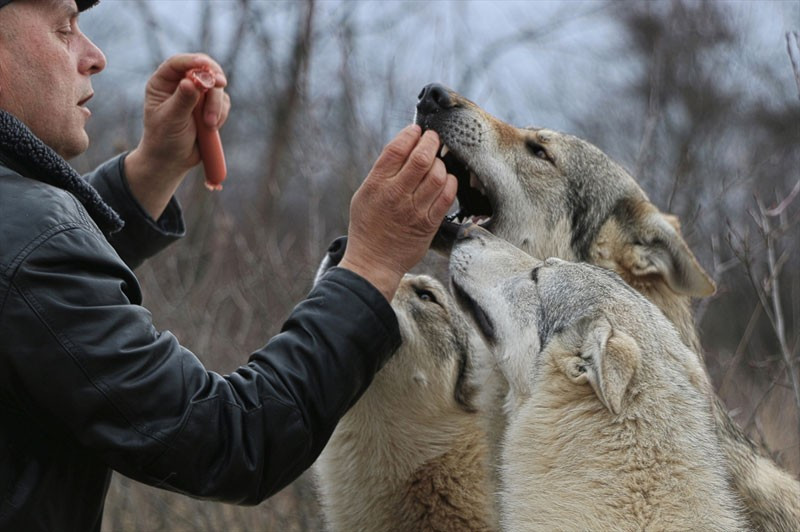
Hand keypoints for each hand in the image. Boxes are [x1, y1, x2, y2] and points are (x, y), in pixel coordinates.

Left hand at [124, 53, 229, 218]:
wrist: (172, 161)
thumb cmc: (164, 139)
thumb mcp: (171, 119)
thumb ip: (183, 100)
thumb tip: (191, 82)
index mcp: (163, 83)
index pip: (178, 63)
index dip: (194, 61)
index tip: (207, 67)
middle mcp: (181, 84)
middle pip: (203, 70)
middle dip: (213, 82)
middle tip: (221, 85)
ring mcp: (197, 96)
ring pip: (217, 88)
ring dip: (216, 106)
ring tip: (209, 126)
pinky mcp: (210, 107)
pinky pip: (224, 102)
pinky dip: (221, 114)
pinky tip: (211, 128)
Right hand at [339, 125, 456, 301]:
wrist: (373, 262)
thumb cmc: (367, 226)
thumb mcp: (363, 194)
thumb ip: (381, 172)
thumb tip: (404, 147)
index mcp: (376, 184)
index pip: (396, 149)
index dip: (410, 134)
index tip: (416, 131)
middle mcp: (395, 195)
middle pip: (421, 158)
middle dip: (431, 142)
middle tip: (433, 139)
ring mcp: (414, 210)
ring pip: (438, 175)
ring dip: (441, 163)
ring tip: (438, 162)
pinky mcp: (429, 223)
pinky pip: (447, 196)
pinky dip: (450, 183)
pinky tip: (445, 181)